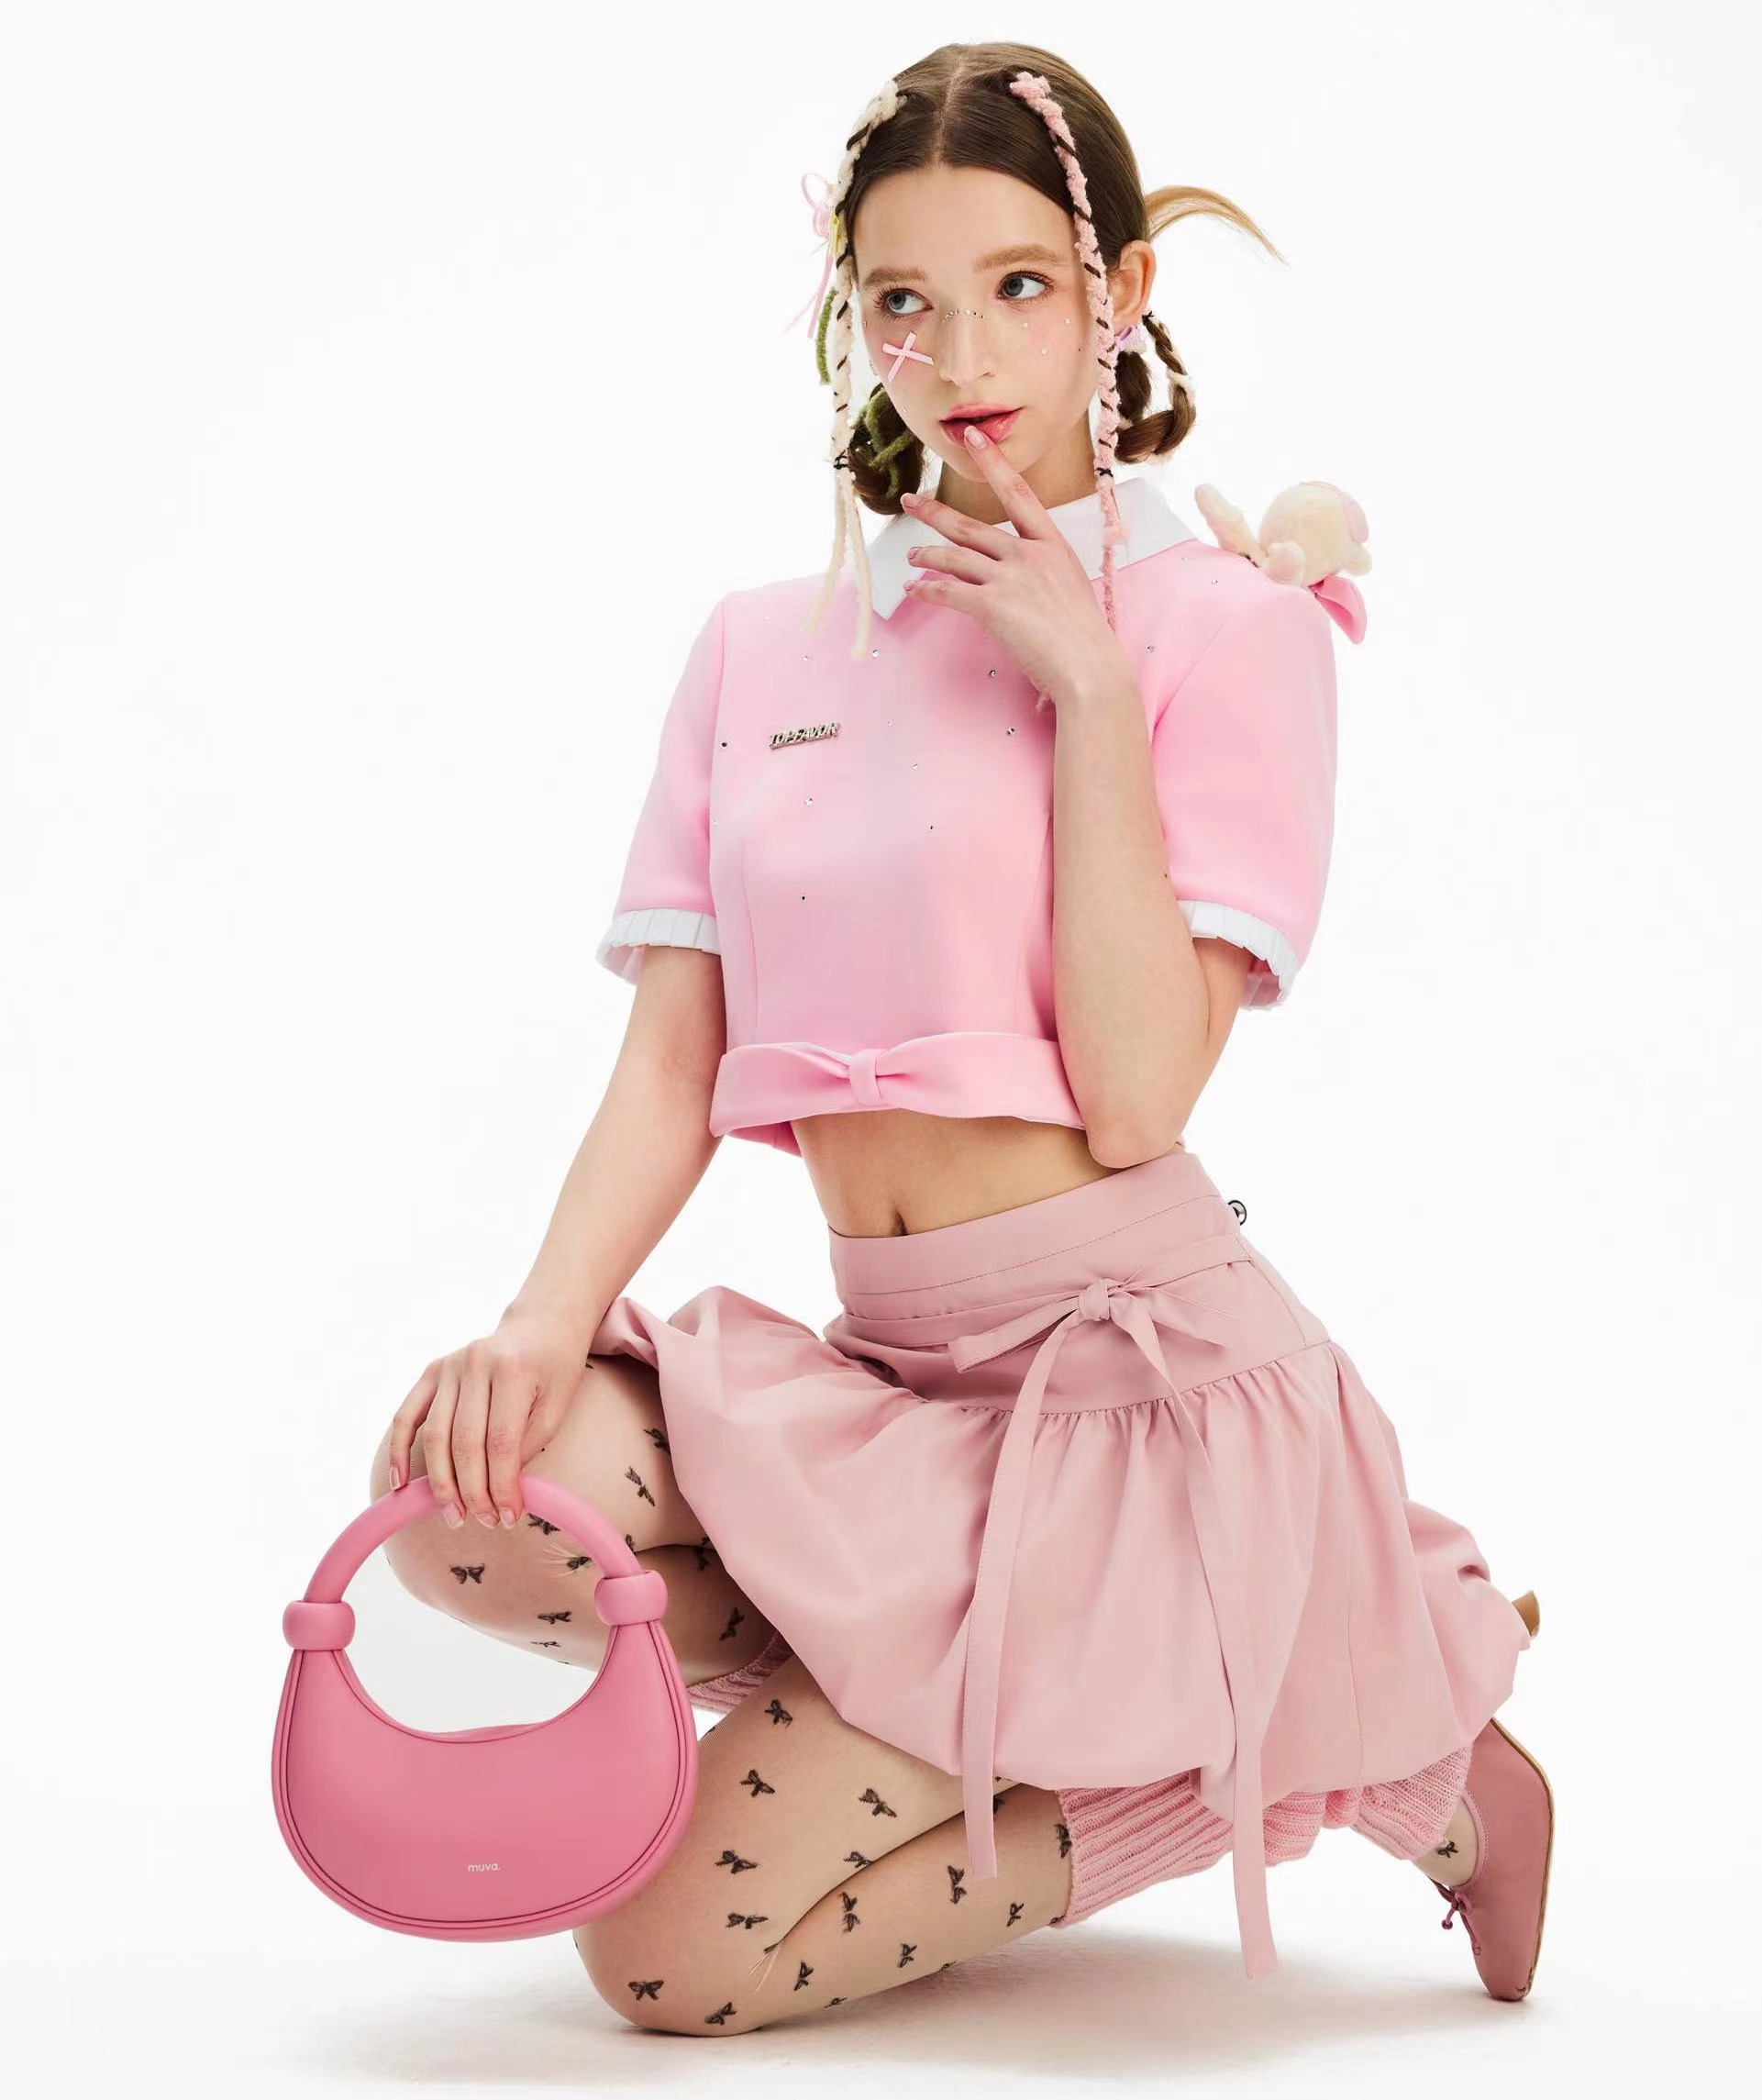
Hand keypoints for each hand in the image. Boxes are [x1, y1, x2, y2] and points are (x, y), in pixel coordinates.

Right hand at [382, 1301, 594, 1529]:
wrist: (541, 1323)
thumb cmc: (555, 1368)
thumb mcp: (558, 1404)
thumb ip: (528, 1444)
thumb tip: (499, 1491)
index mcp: (513, 1370)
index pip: (501, 1442)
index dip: (502, 1485)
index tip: (509, 1516)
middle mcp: (476, 1363)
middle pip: (466, 1442)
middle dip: (473, 1490)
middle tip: (483, 1520)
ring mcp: (450, 1365)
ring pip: (435, 1435)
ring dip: (442, 1481)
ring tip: (455, 1514)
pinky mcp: (433, 1370)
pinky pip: (407, 1415)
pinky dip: (398, 1450)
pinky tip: (401, 1484)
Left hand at [898, 424, 1133, 705]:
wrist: (1089, 667)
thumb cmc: (1083, 637)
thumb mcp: (1069, 587)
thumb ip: (1042, 571)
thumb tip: (1018, 575)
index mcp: (1051, 545)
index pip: (1017, 492)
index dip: (992, 461)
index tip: (973, 438)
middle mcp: (1029, 554)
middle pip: (971, 525)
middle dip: (934, 512)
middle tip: (910, 501)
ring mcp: (1011, 578)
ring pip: (954, 556)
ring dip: (926, 555)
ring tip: (911, 557)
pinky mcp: (993, 605)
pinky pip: (948, 591)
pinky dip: (926, 589)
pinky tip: (914, 590)